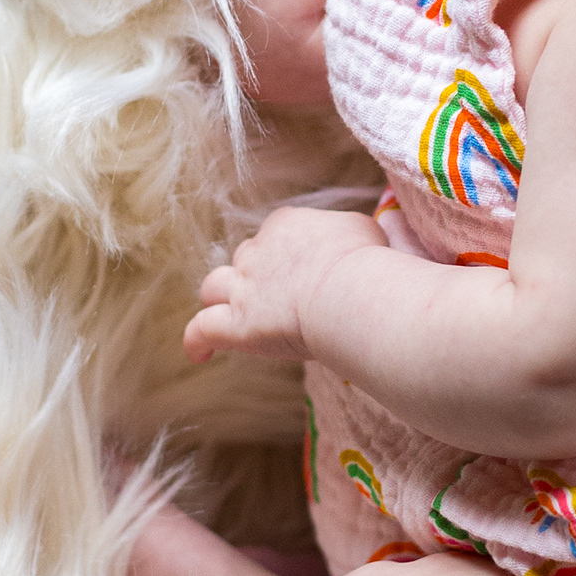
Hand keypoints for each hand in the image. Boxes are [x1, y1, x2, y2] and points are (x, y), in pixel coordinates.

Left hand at [183, 205, 389, 363]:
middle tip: (279, 295)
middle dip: (256, 274)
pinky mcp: (237, 324)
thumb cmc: (366, 261)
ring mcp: (244, 288)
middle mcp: (258, 252)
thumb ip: (355, 228)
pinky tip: (201, 353)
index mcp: (286, 225)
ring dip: (219, 297)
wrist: (351, 292)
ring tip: (229, 313)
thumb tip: (379, 222)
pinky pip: (201, 329)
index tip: (305, 270)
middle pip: (245, 258)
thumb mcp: (365, 228)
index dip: (287, 253)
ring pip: (214, 287)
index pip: (275, 234)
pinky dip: (196, 340)